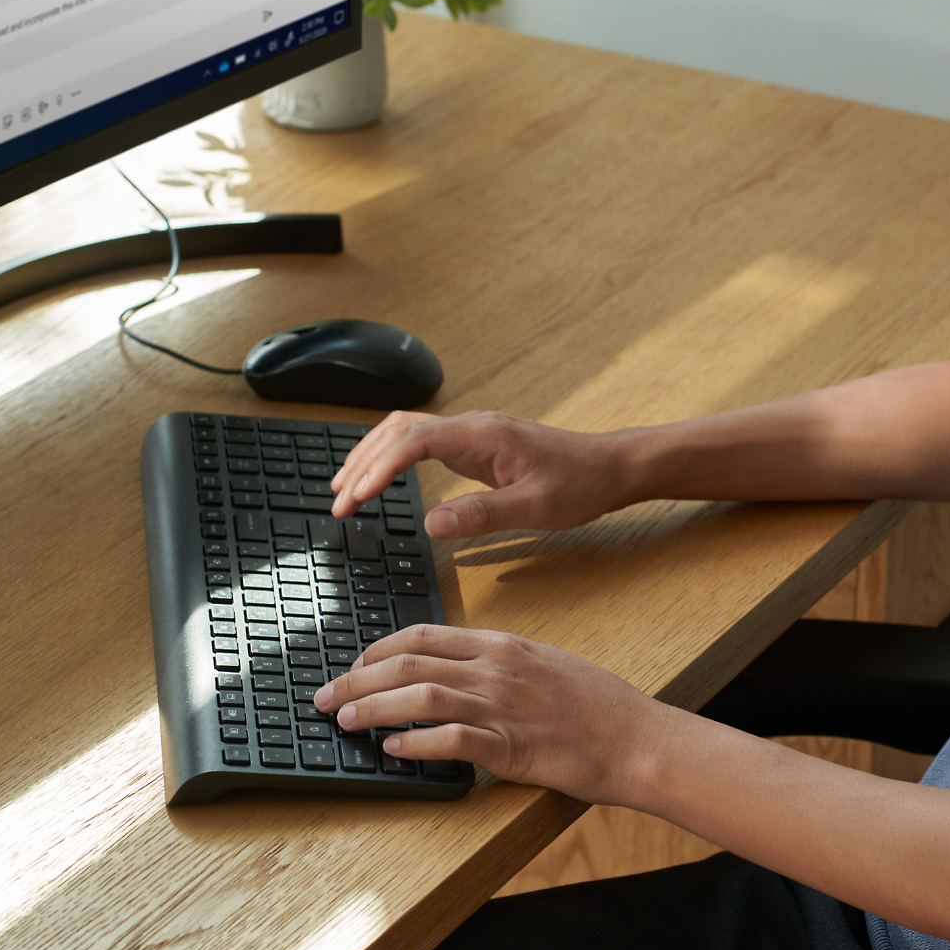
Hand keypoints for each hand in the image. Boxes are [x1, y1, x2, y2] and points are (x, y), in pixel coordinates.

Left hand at [313, 624, 661, 804]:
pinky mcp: (509, 746)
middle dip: (356, 677)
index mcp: (504, 645)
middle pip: (409, 662)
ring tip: (344, 719)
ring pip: (419, 696)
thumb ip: (502, 665)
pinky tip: (391, 749)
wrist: (636, 737)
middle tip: (325, 695)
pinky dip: (414, 742)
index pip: (424, 635)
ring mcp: (502, 706)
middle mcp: (497, 669)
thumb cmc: (598, 706)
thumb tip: (459, 673)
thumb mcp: (548, 666)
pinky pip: (449, 740)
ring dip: (373, 707)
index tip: (354, 663)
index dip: (377, 648)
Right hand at [330, 410, 633, 536]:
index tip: (353, 497)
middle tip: (337, 503)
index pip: (413, 440)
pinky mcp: (476, 444)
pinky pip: (422, 441)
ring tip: (344, 490)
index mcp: (484, 435)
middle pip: (400, 430)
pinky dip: (393, 457)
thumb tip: (431, 524)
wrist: (611, 467)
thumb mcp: (536, 508)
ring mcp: (473, 432)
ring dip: (372, 455)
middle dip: (363, 462)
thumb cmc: (581, 485)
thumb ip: (483, 515)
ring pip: (407, 430)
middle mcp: (473, 426)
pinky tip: (381, 478)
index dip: (378, 467)